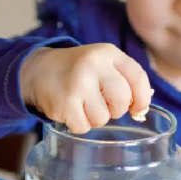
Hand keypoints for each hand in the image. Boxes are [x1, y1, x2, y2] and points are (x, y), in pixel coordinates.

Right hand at [18, 44, 151, 133]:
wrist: (38, 70)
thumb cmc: (78, 71)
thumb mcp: (102, 64)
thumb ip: (124, 79)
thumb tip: (141, 110)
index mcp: (107, 53)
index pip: (137, 77)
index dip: (142, 98)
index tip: (138, 108)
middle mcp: (93, 65)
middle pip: (122, 100)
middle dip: (116, 110)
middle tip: (103, 105)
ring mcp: (77, 84)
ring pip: (103, 118)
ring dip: (95, 119)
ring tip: (83, 106)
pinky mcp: (64, 103)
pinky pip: (84, 126)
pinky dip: (79, 125)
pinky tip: (71, 112)